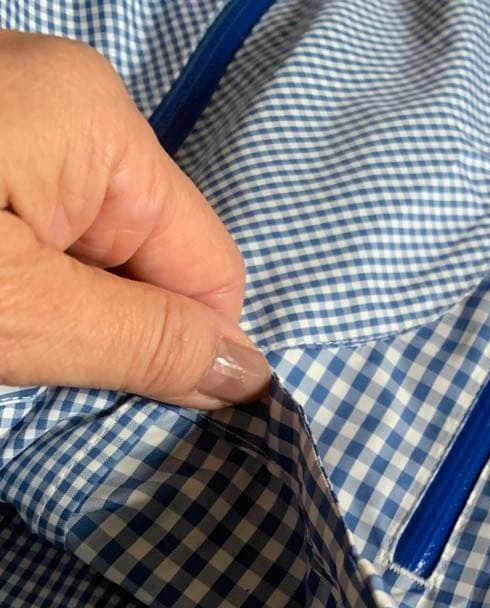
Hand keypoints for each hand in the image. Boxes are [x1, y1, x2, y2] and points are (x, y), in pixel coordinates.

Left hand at [0, 30, 269, 408]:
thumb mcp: (22, 312)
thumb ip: (145, 342)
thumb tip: (251, 376)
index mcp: (100, 125)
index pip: (209, 267)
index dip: (188, 348)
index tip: (136, 408)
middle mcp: (69, 103)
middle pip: (150, 258)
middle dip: (116, 328)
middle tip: (41, 369)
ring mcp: (16, 117)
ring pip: (93, 251)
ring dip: (62, 312)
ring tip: (1, 337)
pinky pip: (43, 229)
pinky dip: (24, 281)